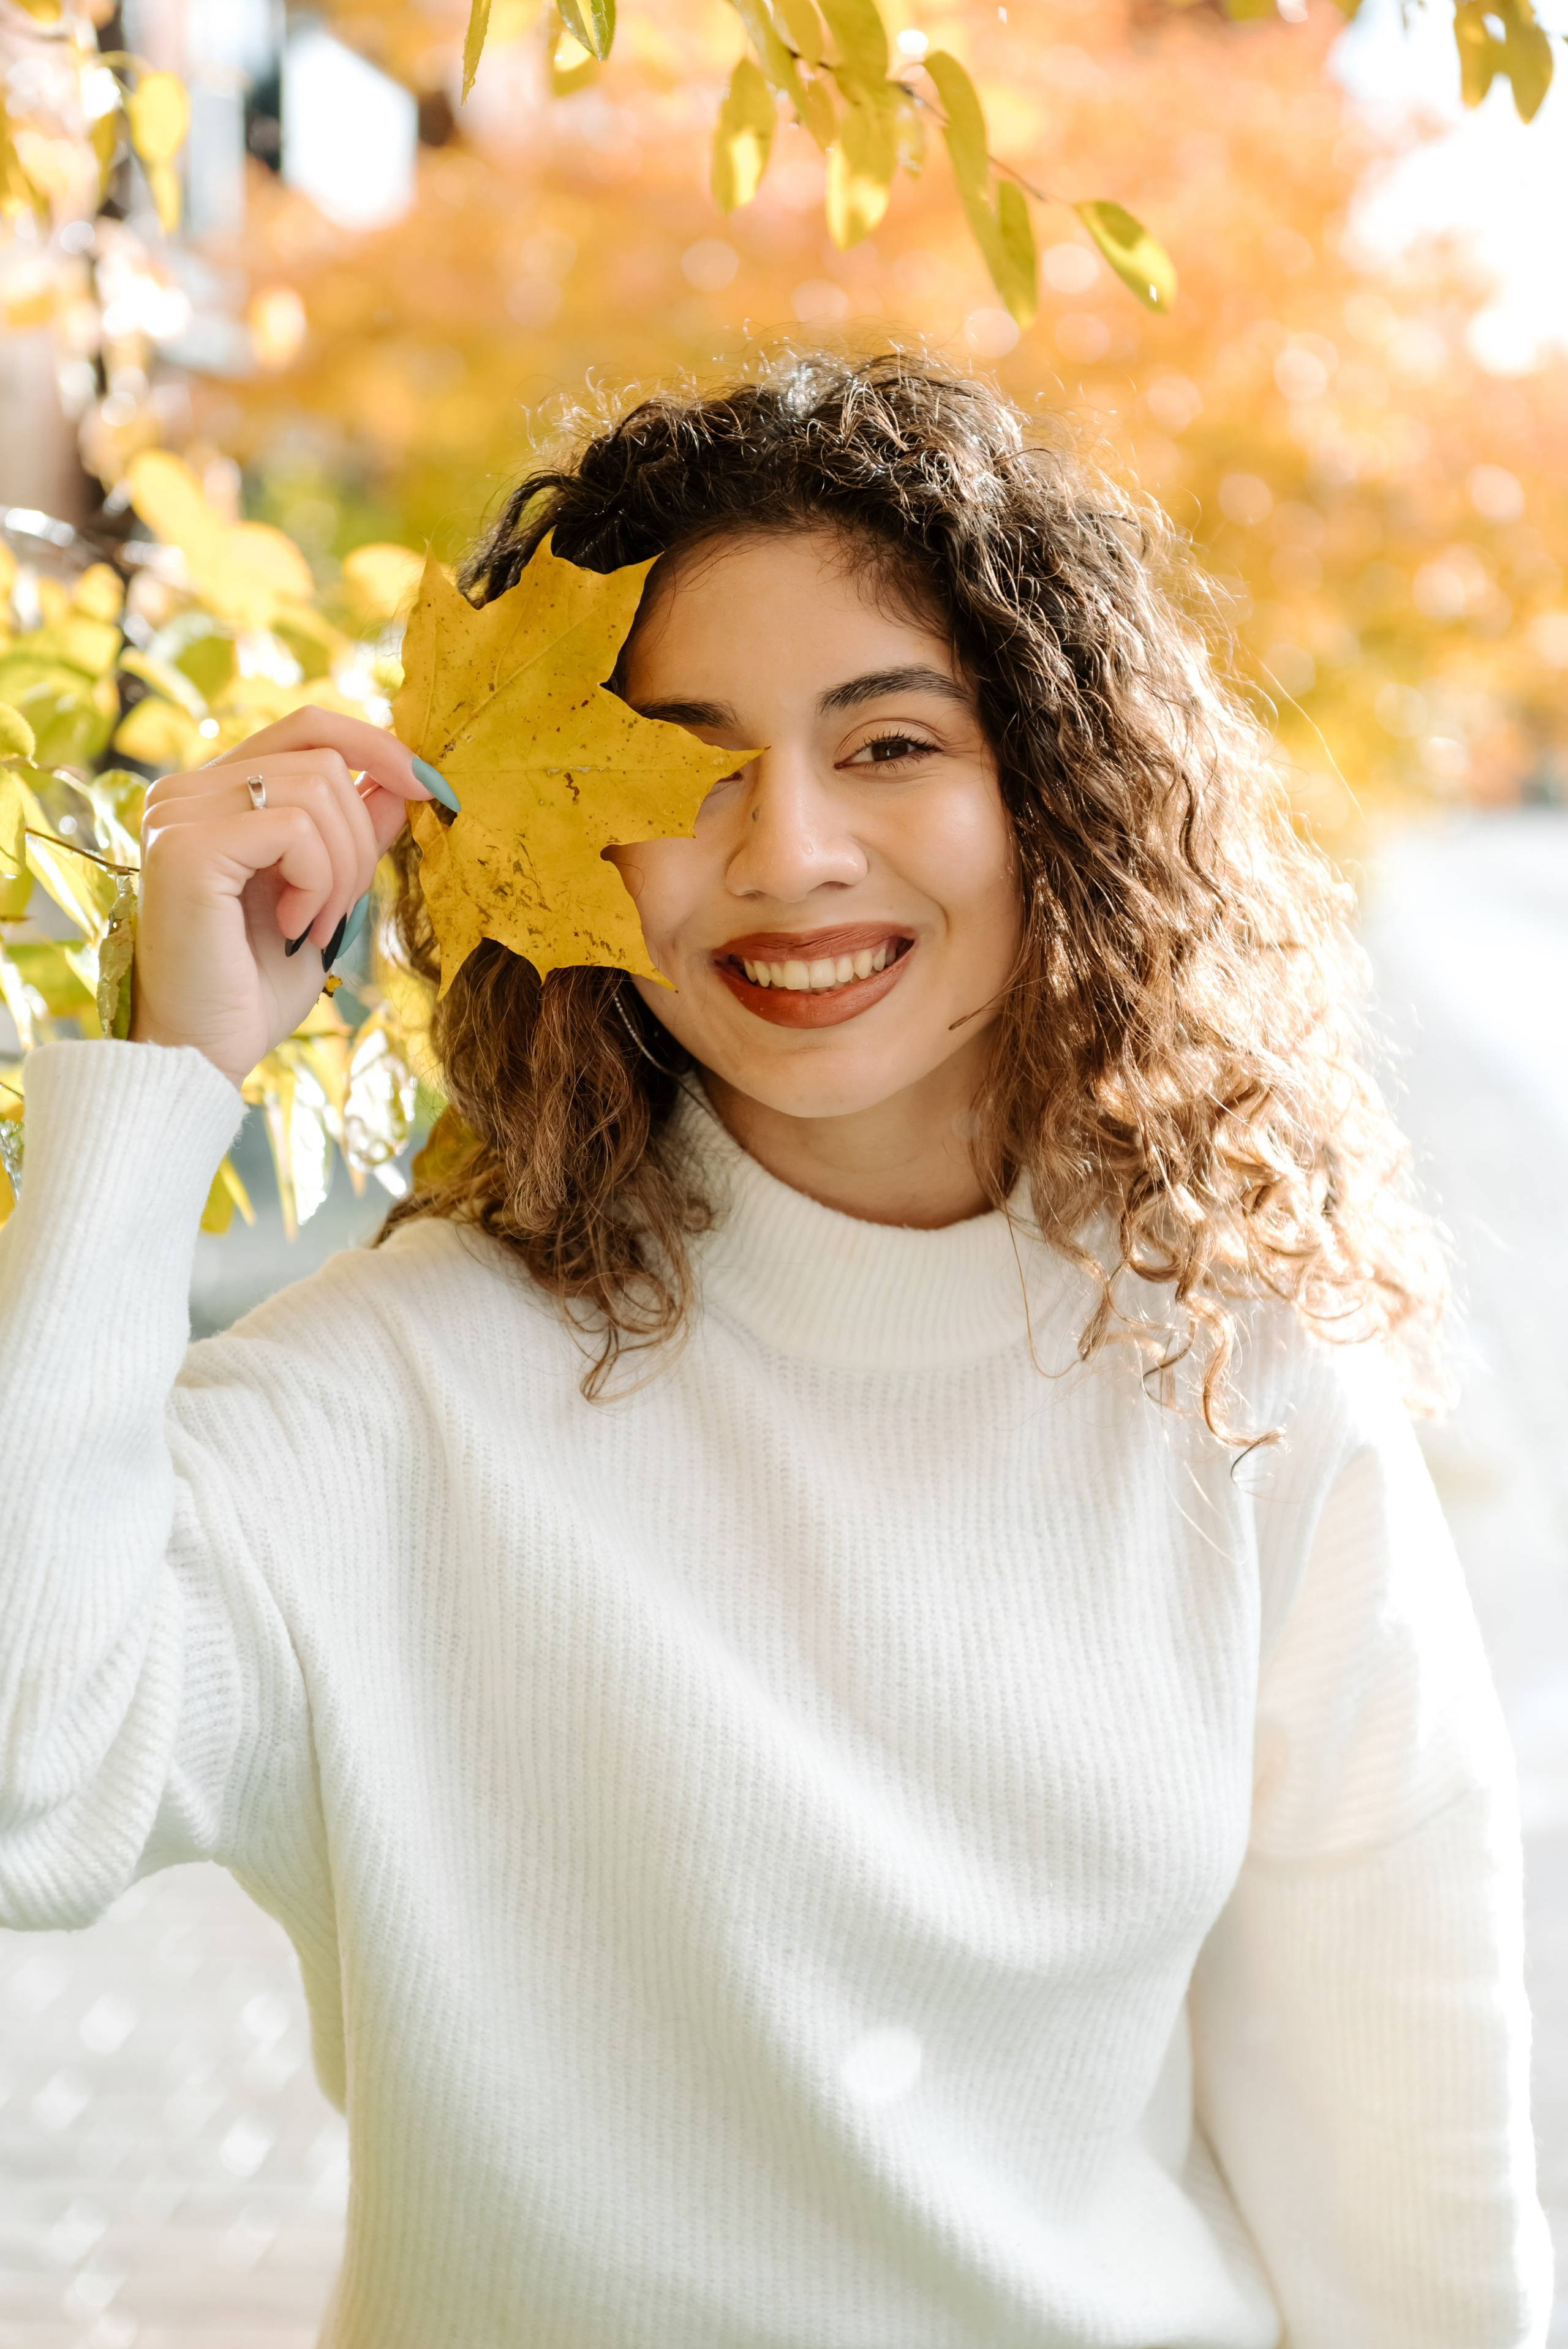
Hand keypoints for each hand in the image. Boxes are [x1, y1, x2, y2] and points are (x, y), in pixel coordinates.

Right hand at [130, 709, 448, 1088]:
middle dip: (360, 839)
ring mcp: (178, 813)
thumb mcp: (325, 894)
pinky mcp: (185, 846)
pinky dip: (317, 882)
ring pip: (317, 789)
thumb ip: (354, 834)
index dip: (377, 747)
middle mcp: (185, 790)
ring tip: (314, 925)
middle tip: (339, 911)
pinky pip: (294, 828)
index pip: (307, 727)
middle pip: (322, 758)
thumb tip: (403, 783)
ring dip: (341, 869)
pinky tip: (294, 927)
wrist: (204, 1052)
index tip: (430, 790)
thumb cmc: (255, 984)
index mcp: (215, 793)